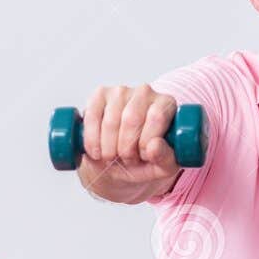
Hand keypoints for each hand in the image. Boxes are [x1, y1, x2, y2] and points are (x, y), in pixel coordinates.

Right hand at [77, 84, 181, 200]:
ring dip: (108, 148)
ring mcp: (121, 91)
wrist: (118, 162)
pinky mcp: (99, 95)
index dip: (146, 142)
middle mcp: (145, 92)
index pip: (157, 117)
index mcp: (166, 104)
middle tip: (126, 160)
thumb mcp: (161, 167)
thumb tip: (154, 147)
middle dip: (126, 148)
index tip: (142, 156)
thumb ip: (165, 158)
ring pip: (111, 121)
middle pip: (132, 119)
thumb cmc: (144, 161)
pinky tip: (96, 151)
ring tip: (112, 157)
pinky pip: (92, 117)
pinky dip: (92, 140)